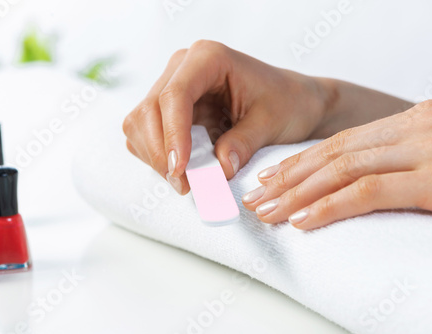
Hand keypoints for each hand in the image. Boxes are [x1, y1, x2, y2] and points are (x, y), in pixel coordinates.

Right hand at [123, 40, 328, 193]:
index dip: (172, 134)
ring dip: (155, 156)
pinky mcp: (169, 108)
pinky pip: (145, 132)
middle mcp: (183, 67)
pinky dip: (156, 155)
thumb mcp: (270, 124)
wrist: (291, 102)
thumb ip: (242, 144)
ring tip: (185, 181)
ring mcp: (172, 86)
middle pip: (149, 110)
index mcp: (209, 58)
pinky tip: (180, 169)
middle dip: (161, 152)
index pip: (175, 95)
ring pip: (140, 122)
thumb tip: (217, 171)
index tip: (180, 170)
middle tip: (184, 185)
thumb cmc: (286, 103)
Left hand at [242, 99, 431, 229]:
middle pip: (336, 152)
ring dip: (297, 193)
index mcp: (417, 120)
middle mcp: (419, 127)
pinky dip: (329, 206)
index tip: (271, 176)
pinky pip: (368, 192)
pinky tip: (302, 219)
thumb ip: (404, 160)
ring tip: (267, 212)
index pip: (345, 140)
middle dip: (289, 177)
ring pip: (343, 169)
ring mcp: (429, 150)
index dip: (302, 161)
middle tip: (256, 197)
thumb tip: (364, 179)